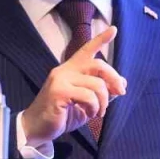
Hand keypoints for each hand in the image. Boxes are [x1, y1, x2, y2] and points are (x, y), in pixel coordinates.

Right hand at [21, 25, 126, 145]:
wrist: (36, 128)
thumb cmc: (61, 116)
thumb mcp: (86, 103)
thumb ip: (102, 92)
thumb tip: (123, 82)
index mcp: (70, 70)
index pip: (86, 50)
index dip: (100, 40)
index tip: (113, 30)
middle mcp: (65, 70)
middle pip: (98, 65)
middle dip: (114, 78)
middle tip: (121, 92)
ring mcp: (61, 80)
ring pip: (97, 84)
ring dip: (104, 102)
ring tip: (98, 112)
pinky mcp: (59, 92)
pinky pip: (88, 96)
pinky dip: (94, 107)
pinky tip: (89, 114)